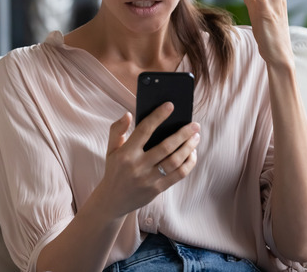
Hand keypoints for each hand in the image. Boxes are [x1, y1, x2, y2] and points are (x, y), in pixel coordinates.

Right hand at [93, 103, 199, 218]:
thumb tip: (128, 114)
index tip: (170, 106)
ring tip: (196, 137)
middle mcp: (138, 166)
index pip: (144, 130)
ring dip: (189, 148)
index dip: (158, 116)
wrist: (112, 200)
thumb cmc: (115, 169)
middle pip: (166, 147)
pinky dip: (188, 163)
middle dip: (183, 134)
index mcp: (126, 153)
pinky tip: (192, 153)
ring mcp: (148, 179)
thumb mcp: (110, 149)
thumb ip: (117, 129)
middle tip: (195, 125)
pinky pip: (178, 175)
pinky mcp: (157, 189)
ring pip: (175, 161)